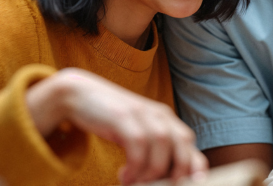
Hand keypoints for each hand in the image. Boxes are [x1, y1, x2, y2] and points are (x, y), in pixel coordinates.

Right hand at [26, 68, 207, 184]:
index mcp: (166, 119)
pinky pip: (138, 146)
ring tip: (135, 183)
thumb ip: (155, 149)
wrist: (79, 95)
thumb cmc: (111, 121)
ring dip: (151, 173)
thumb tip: (169, 177)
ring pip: (162, 147)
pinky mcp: (124, 116)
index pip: (190, 143)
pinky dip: (135, 167)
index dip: (194, 166)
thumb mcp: (138, 134)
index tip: (189, 184)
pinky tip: (124, 176)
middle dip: (176, 173)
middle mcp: (160, 114)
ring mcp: (142, 113)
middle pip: (182, 146)